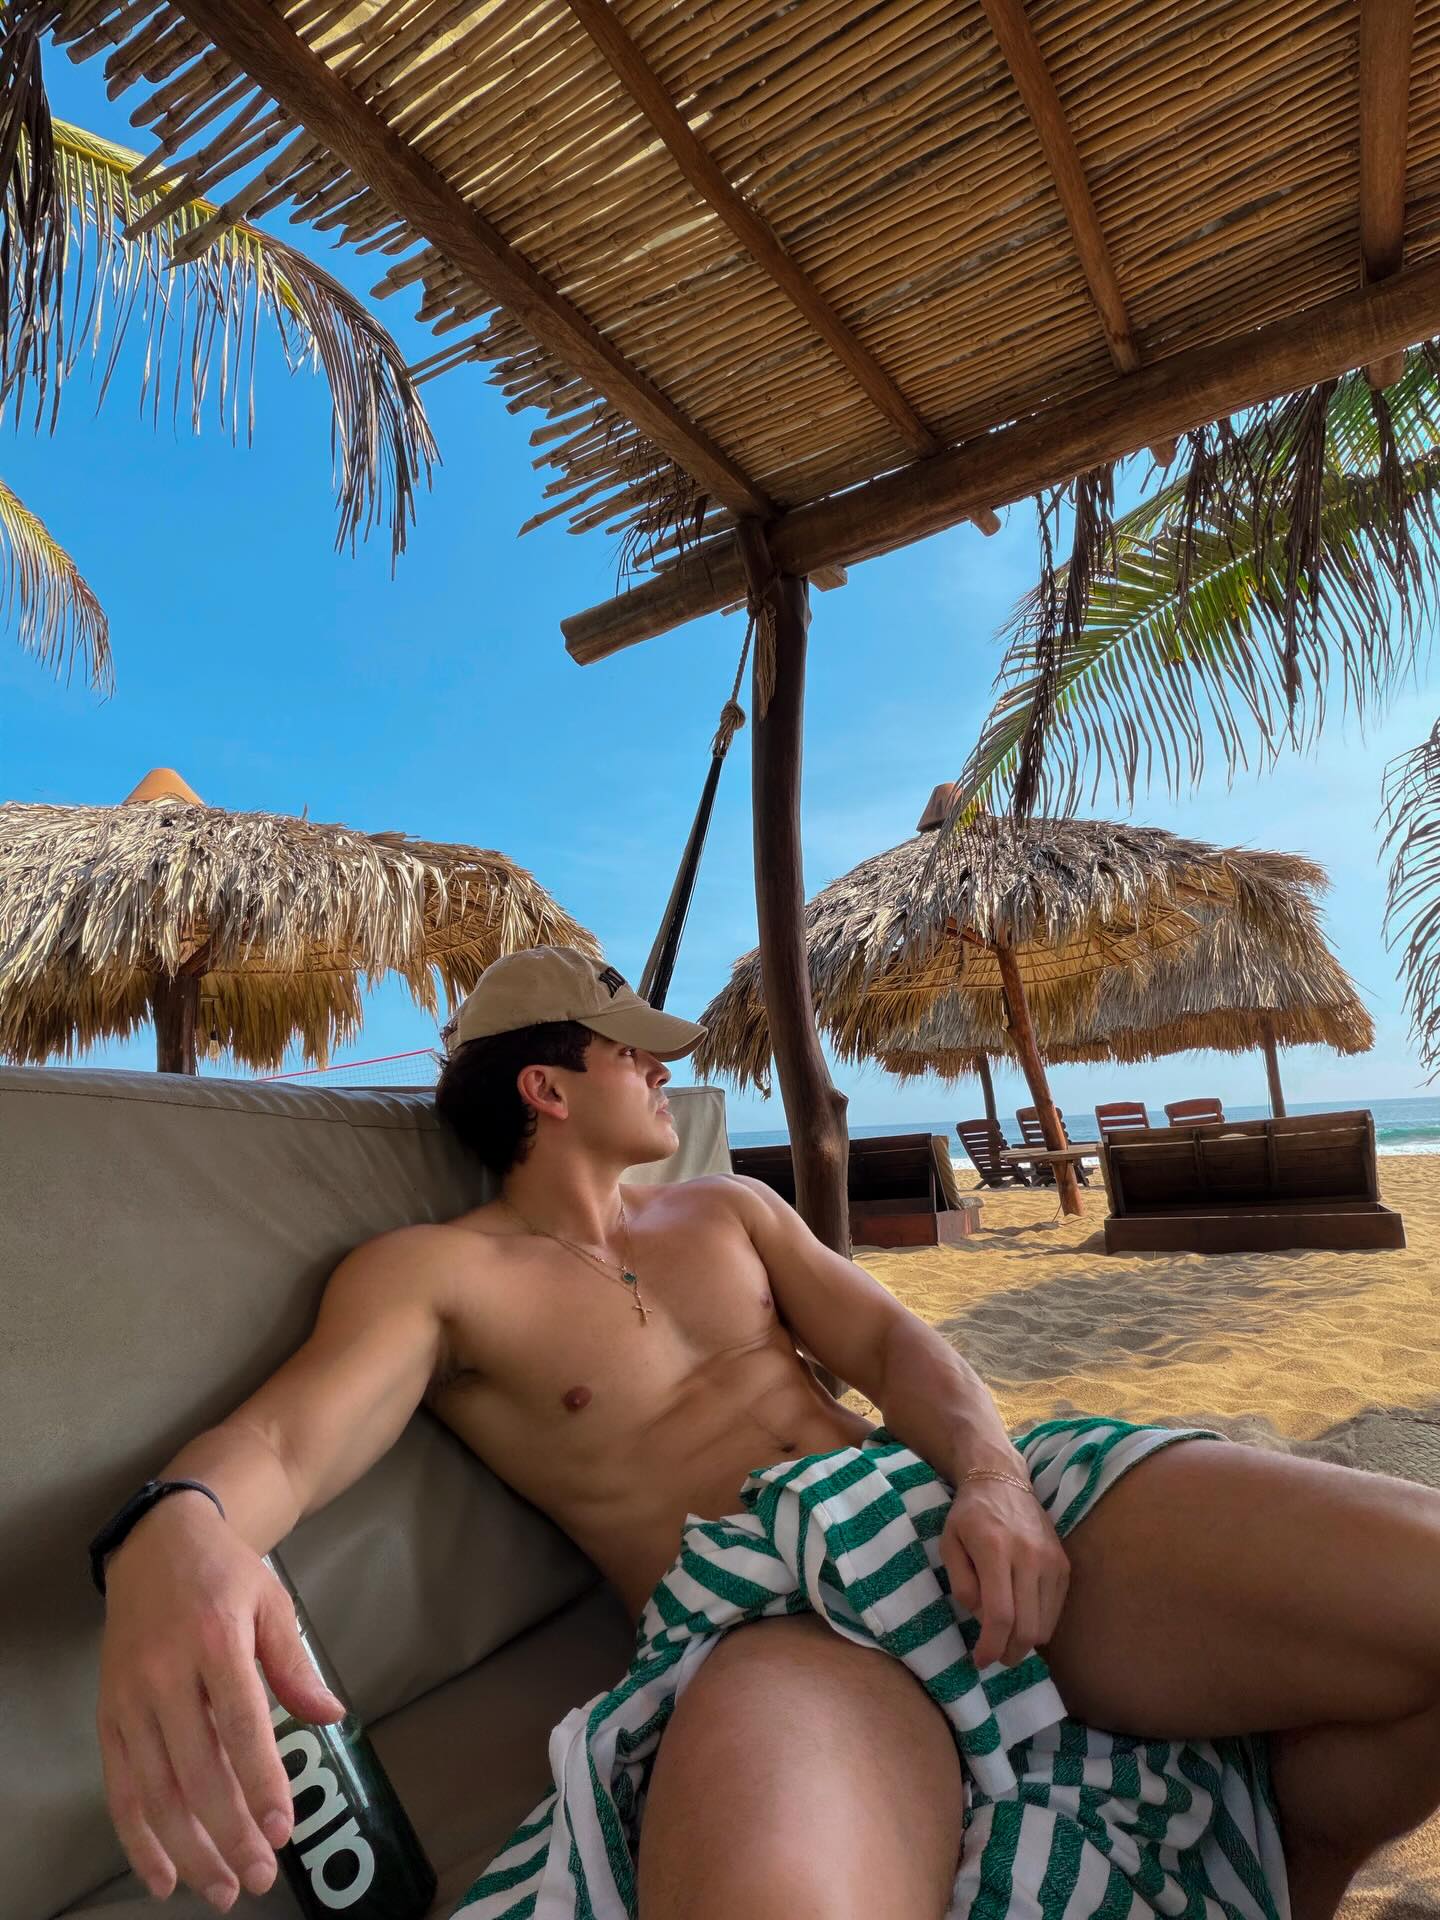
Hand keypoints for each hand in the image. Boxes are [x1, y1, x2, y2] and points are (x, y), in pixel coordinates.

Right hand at [97, 1506, 345, 1911]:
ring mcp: (129, 1699)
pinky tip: (165, 1877)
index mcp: (215, 1640)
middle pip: (196, 1770)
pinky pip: (120, 1788)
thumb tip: (332, 1715)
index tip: (283, 1830)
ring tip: (223, 1890)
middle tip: (260, 1877)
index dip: (260, 1782)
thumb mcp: (271, 1602)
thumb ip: (294, 1664)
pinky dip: (138, 1839)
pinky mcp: (107, 1717)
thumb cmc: (225, 1576)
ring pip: (156, 1791)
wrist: (157, 1545)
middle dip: (229, 1833)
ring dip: (189, 1849)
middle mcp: (165, 1674)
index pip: (239, 1724)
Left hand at [939, 1474, 1070, 1668]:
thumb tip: (980, 1618)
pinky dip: (1040, 1625)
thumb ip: (962, 1583)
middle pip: (1027, 1627)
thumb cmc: (968, 1515)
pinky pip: (1056, 1610)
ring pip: (1045, 1624)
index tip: (980, 1661)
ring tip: (1006, 1640)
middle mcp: (1029, 1556)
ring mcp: (1051, 1560)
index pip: (1001, 1615)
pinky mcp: (1064, 1564)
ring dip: (1025, 1644)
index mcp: (995, 1550)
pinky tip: (1022, 1619)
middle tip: (993, 1657)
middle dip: (1009, 1653)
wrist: (1002, 1480)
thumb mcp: (949, 1544)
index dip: (991, 1647)